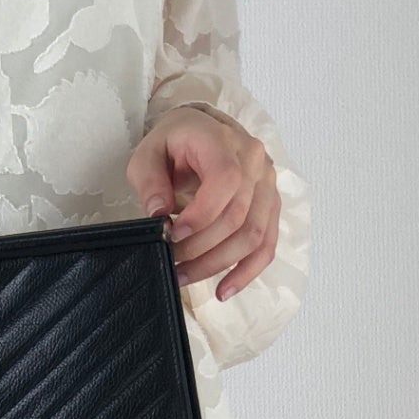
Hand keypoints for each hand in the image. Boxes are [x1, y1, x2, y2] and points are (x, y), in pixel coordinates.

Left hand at [126, 104, 280, 301]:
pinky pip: (267, 244)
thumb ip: (149, 181)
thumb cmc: (175, 141)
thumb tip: (157, 214)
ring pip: (254, 236)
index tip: (172, 235)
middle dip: (201, 248)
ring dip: (218, 265)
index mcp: (225, 143)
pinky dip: (247, 271)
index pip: (225, 183)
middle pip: (238, 217)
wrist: (202, 129)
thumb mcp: (148, 153)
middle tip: (171, 261)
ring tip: (186, 277)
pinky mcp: (270, 206)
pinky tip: (225, 290)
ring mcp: (267, 185)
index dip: (200, 216)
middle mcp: (255, 163)